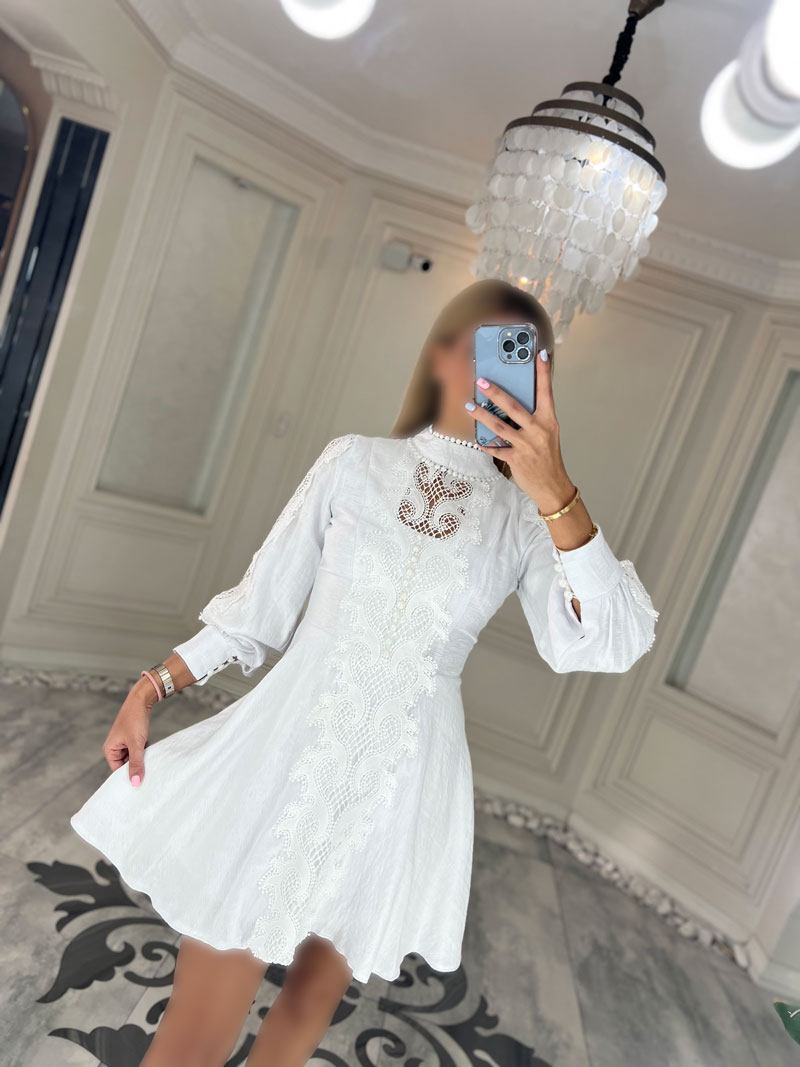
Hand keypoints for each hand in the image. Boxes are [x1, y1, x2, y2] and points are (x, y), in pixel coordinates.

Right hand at [102, 678, 155, 785]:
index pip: (117, 771)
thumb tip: (135, 783)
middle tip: (148, 775)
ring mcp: (123, 743)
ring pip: (133, 758)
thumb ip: (136, 763)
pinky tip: (151, 752)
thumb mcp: (137, 744)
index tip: (140, 784)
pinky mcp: (132, 739)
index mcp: (109, 750)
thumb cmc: (135, 720)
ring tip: (150, 762)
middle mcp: (114, 747)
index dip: (128, 777)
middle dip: (136, 768)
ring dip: (141, 759)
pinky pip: (137, 751)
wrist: (142, 700)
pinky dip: (144, 752)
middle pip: (125, 765)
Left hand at [466, 349, 573, 513]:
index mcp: (548, 420)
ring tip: (469, 406)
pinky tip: (476, 440)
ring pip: (500, 426)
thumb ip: (533, 418)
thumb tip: (511, 404)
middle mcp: (538, 430)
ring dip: (482, 415)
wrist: (552, 486)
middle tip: (481, 381)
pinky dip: (485, 444)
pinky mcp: (516, 459)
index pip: (546, 392)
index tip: (539, 354)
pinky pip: (496, 449)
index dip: (543, 373)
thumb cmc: (547, 458)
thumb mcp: (547, 434)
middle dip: (496, 393)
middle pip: (514, 406)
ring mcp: (527, 445)